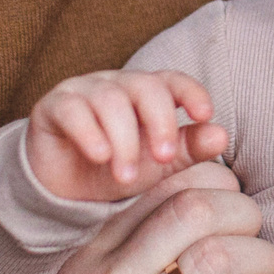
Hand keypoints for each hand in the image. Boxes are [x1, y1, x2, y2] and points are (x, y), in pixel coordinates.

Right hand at [0, 161, 273, 273]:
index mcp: (85, 268)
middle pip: (198, 208)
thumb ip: (116, 272)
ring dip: (264, 265)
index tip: (234, 221)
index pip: (166, 189)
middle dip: (249, 218)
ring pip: (223, 258)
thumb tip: (186, 240)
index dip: (218, 190)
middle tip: (259, 254)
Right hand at [27, 69, 225, 202]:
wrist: (64, 193)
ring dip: (123, 140)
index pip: (172, 80)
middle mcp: (116, 85)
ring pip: (110, 100)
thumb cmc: (116, 171)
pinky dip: (89, 133)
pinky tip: (100, 157)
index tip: (205, 114)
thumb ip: (188, 149)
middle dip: (159, 122)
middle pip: (144, 86)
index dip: (190, 91)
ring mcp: (83, 91)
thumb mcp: (156, 165)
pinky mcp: (52, 106)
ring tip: (126, 176)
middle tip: (164, 158)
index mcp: (146, 92)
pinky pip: (72, 109)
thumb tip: (221, 135)